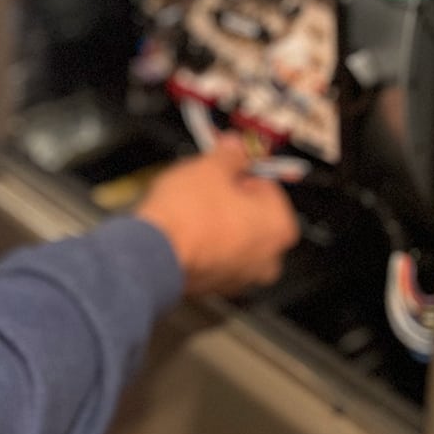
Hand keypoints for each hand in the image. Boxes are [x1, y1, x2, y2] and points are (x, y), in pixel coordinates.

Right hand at [136, 135, 299, 297]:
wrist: (153, 252)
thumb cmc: (186, 217)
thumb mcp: (210, 168)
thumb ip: (230, 154)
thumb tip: (235, 148)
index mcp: (279, 227)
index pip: (268, 185)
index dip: (242, 170)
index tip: (226, 164)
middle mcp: (269, 258)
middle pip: (253, 214)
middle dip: (231, 198)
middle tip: (207, 183)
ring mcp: (242, 276)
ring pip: (236, 237)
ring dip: (218, 221)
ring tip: (191, 205)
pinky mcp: (215, 286)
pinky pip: (217, 256)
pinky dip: (205, 243)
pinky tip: (185, 228)